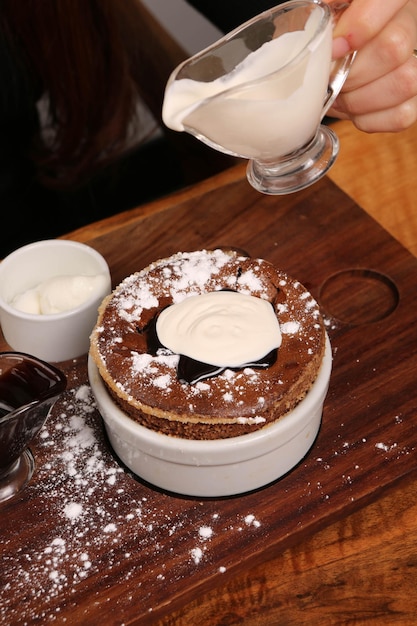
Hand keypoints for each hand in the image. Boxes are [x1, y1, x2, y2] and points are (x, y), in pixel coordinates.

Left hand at [327, 0, 416, 131]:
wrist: (339, 66)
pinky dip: (368, 119)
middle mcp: (412, 25)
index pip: (387, 0)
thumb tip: (326, 27)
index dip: (361, 25)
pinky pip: (401, 115)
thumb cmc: (330, 40)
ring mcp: (416, 64)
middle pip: (393, 47)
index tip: (334, 48)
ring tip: (341, 96)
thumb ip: (327, 15)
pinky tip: (355, 109)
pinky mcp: (414, 100)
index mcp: (390, 0)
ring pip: (404, 82)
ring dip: (359, 100)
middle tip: (330, 80)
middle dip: (352, 74)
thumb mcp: (327, 17)